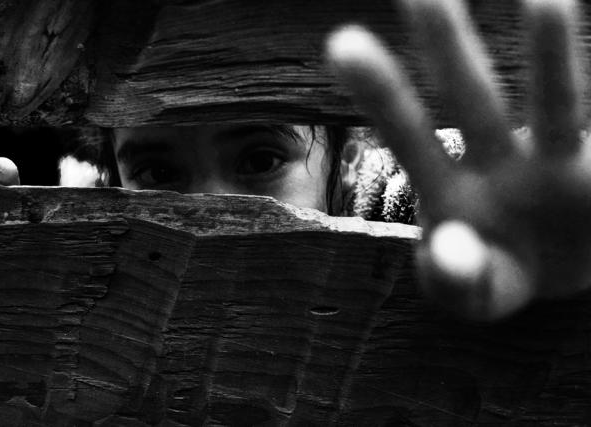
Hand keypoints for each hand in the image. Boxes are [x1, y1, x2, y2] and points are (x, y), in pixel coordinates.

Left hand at [327, 0, 590, 319]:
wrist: (555, 277)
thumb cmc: (493, 277)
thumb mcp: (470, 293)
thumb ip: (454, 279)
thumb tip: (450, 252)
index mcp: (448, 188)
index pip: (408, 134)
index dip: (380, 92)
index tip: (342, 42)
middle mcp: (498, 161)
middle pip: (471, 100)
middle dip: (449, 49)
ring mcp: (556, 161)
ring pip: (555, 104)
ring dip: (552, 54)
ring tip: (548, 0)